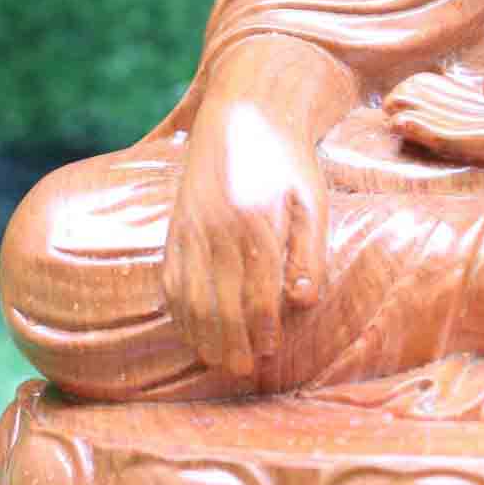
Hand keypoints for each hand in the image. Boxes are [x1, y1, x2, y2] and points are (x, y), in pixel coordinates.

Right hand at [163, 95, 327, 379]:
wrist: (243, 114)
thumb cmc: (287, 161)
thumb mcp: (312, 201)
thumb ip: (310, 253)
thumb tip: (303, 302)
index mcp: (256, 224)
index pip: (256, 295)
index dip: (262, 329)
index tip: (271, 352)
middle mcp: (216, 229)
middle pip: (219, 304)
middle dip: (231, 343)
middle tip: (243, 370)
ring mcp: (190, 228)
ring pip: (189, 297)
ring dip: (202, 334)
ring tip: (217, 360)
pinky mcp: (175, 227)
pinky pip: (171, 279)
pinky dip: (178, 310)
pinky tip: (191, 331)